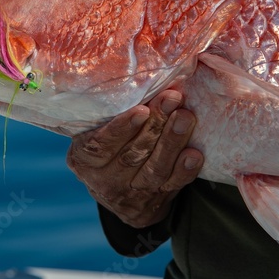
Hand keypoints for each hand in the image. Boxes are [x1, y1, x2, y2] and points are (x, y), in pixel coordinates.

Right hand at [66, 90, 202, 227]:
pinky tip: (194, 153)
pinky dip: (184, 171)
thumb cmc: (105, 143)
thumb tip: (136, 75)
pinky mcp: (154, 203)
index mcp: (84, 159)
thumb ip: (107, 112)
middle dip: (155, 125)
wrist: (114, 188)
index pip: (101, 144)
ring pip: (154, 170)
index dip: (122, 128)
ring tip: (185, 117)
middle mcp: (104, 181)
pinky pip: (171, 187)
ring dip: (171, 142)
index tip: (141, 109)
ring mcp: (130, 195)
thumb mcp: (94, 130)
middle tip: (172, 99)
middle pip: (132, 154)